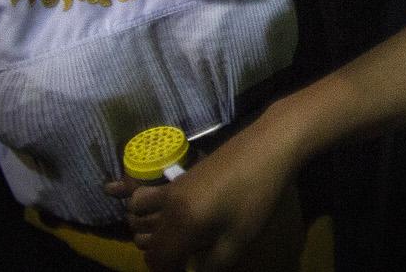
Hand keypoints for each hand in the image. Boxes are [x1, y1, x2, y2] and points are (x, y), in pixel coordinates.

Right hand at [123, 121, 298, 269]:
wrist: (268, 147)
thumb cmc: (258, 195)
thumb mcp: (240, 239)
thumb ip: (212, 264)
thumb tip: (196, 270)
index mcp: (181, 226)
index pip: (157, 261)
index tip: (185, 270)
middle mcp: (167, 207)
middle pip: (145, 240)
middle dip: (160, 255)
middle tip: (185, 256)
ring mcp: (171, 188)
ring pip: (137, 215)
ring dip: (148, 230)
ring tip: (174, 237)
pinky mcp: (180, 176)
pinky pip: (148, 194)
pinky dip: (146, 208)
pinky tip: (166, 214)